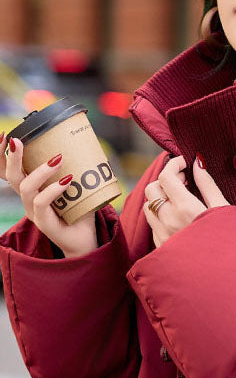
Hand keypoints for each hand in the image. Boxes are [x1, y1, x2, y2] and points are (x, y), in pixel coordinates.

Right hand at [1, 135, 96, 257]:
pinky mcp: (43, 222)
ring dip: (40, 171)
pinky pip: (41, 202)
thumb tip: (85, 146)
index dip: (2, 155)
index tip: (5, 135)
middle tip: (17, 140)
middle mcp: (28, 200)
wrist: (85, 242)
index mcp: (32, 189)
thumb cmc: (80, 213)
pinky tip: (67, 181)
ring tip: (58, 159)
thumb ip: (75, 170)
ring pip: (26, 187)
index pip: (9, 171)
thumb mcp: (76, 188)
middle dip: (12, 157)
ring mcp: (34, 212)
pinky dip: (53, 189)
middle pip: (11, 176)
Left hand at [143, 154, 229, 248]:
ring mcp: (162, 236)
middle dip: (165, 180)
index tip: (185, 163)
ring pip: (148, 206)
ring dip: (161, 198)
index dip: (173, 164)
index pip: (166, 175)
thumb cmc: (229, 245)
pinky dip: (161, 216)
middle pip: (151, 188)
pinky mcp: (161, 249)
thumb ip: (208, 185)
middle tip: (184, 181)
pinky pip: (153, 225)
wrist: (222, 281)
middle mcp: (168, 221)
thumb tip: (197, 163)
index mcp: (185, 208)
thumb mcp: (223, 211)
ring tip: (179, 200)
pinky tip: (177, 219)